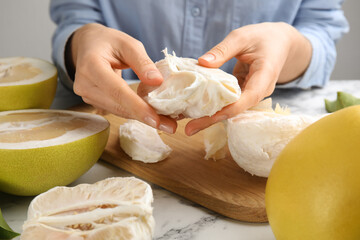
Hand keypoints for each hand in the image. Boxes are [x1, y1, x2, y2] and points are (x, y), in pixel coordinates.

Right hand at [70, 23, 175, 132]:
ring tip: (167, 123)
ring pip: (119, 111)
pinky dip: (135, 113)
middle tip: (171, 126)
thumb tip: (158, 82)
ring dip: (142, 117)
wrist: (87, 45)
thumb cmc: (109, 41)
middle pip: (118, 106)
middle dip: (145, 117)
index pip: (117, 91)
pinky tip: (153, 115)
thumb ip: (142, 62)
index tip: (156, 119)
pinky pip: (117, 109)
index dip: (137, 107)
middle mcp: (85, 84)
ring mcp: (87, 95)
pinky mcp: (94, 101)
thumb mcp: (128, 43)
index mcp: (91, 66)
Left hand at [185, 22, 311, 135]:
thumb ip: (223, 49)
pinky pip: (229, 102)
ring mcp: (252, 94)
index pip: (248, 98)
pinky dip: (213, 106)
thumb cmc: (263, 37)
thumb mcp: (242, 37)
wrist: (280, 42)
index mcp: (265, 76)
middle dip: (213, 120)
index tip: (207, 117)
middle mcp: (260, 90)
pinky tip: (196, 110)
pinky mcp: (244, 93)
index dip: (229, 109)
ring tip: (188, 124)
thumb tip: (202, 63)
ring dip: (211, 116)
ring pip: (232, 109)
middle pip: (237, 110)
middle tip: (189, 129)